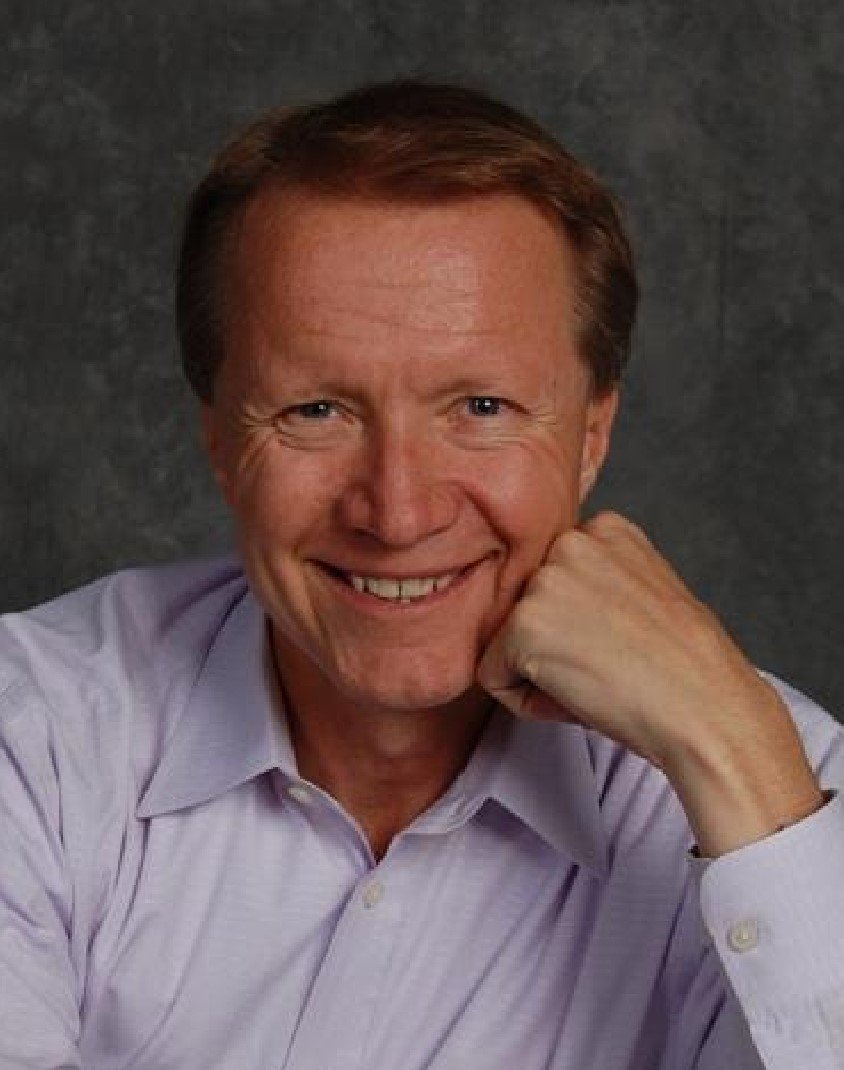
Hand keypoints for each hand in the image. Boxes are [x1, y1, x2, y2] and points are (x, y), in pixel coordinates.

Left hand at [476, 511, 824, 855]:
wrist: (707, 709)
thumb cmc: (686, 670)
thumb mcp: (645, 595)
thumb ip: (598, 585)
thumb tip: (553, 613)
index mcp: (606, 529)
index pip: (555, 582)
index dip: (579, 626)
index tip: (621, 644)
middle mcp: (570, 541)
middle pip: (527, 610)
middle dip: (555, 647)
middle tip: (610, 666)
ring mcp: (545, 580)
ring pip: (507, 643)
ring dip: (541, 673)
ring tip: (599, 681)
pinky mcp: (523, 624)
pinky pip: (493, 677)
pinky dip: (526, 701)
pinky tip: (579, 697)